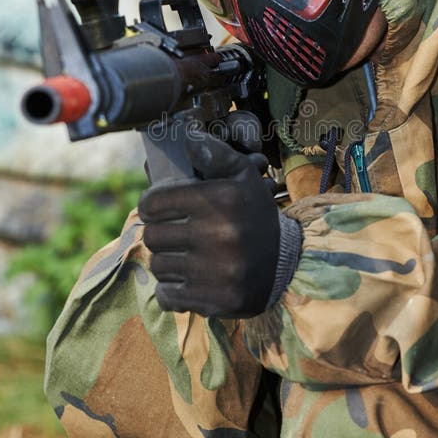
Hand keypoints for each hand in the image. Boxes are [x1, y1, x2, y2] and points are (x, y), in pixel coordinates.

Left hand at [138, 131, 300, 317]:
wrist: (286, 265)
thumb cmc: (255, 216)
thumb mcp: (244, 178)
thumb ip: (216, 154)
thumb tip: (189, 137)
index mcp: (222, 200)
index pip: (155, 202)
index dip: (151, 204)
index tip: (158, 208)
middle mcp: (219, 234)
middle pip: (152, 235)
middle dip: (159, 232)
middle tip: (172, 233)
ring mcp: (216, 271)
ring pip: (158, 265)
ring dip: (166, 260)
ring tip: (182, 256)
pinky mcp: (214, 300)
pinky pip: (167, 295)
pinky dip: (171, 290)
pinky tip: (187, 280)